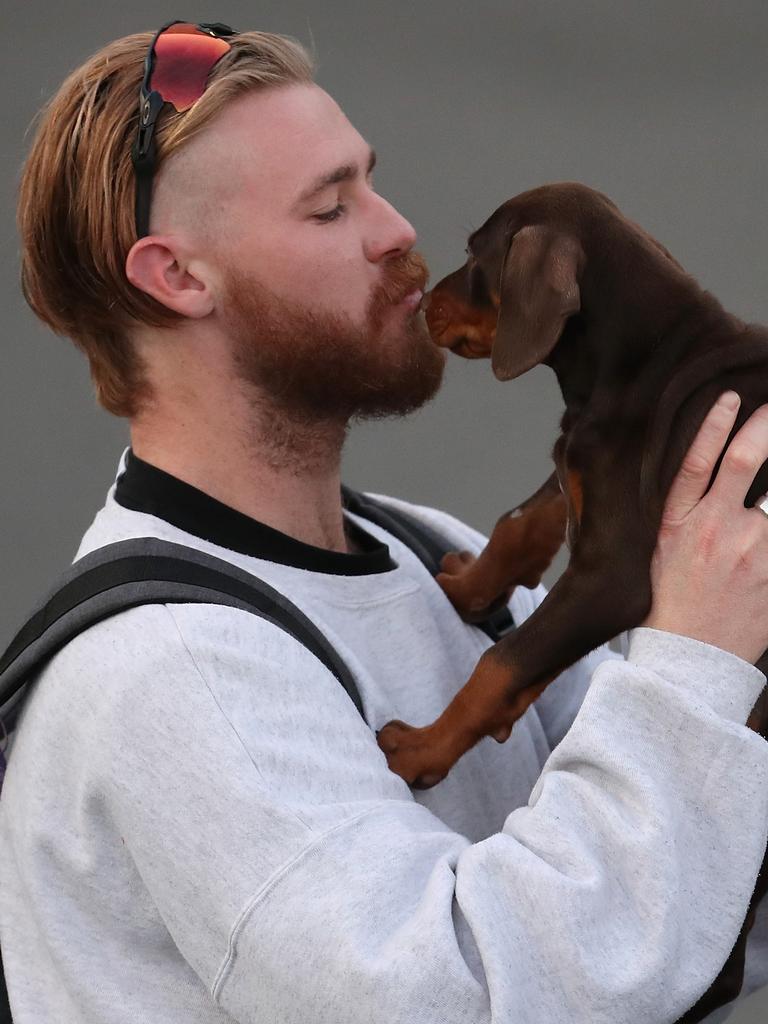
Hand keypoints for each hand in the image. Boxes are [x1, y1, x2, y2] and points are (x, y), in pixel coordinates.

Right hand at [643, 391, 767, 663]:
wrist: (690, 659)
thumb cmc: (673, 601)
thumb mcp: (665, 550)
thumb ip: (691, 512)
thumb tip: (723, 476)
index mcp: (678, 523)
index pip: (695, 461)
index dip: (715, 426)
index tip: (731, 398)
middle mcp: (712, 530)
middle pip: (746, 462)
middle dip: (766, 429)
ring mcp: (750, 552)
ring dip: (766, 509)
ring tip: (750, 529)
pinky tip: (759, 546)